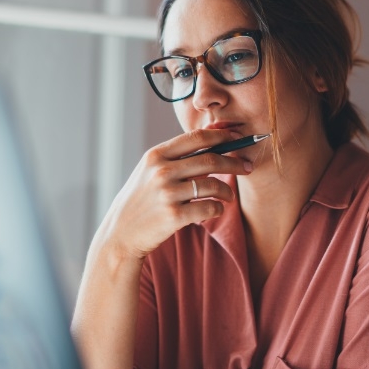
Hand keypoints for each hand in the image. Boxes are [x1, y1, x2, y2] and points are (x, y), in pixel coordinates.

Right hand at [94, 128, 253, 260]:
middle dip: (234, 162)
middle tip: (247, 167)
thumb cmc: (141, 200)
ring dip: (227, 191)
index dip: (222, 135)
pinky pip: (209, 208)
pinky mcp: (173, 216)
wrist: (121, 233)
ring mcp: (167, 194)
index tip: (238, 137)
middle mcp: (161, 171)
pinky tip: (216, 209)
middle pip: (210, 160)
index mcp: (156, 155)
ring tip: (229, 196)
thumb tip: (212, 140)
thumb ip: (175, 157)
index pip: (196, 138)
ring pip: (213, 185)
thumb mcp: (150, 171)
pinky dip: (218, 209)